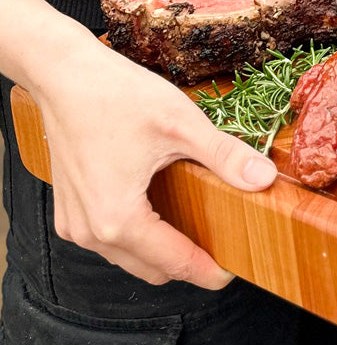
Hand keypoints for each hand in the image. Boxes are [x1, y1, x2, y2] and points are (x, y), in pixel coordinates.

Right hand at [32, 39, 277, 289]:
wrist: (62, 73)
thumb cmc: (115, 95)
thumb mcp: (182, 125)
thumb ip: (225, 156)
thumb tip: (265, 179)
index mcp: (118, 219)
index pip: (176, 265)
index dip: (212, 271)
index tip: (239, 267)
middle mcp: (91, 232)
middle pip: (153, 270)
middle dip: (190, 262)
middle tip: (226, 242)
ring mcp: (75, 223)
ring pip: (130, 258)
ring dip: (163, 249)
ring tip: (200, 223)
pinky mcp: (70, 209)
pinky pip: (111, 239)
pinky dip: (139, 234)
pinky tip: (164, 206)